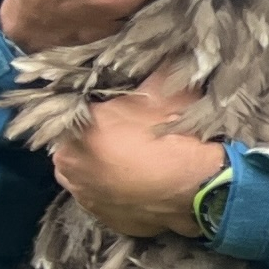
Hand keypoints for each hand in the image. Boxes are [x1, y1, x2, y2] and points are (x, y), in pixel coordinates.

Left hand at [49, 77, 223, 238]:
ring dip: (105, 167)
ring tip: (137, 163)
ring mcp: (83, 196)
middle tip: (132, 138)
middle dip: (99, 140)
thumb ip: (153, 69)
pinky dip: (119, 192)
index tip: (124, 113)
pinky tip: (142, 185)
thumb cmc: (176, 137)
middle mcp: (68, 163)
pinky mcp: (103, 219)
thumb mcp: (166, 90)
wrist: (201, 190)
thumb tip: (160, 49)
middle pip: (79, 143)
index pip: (80, 111)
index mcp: (76, 127)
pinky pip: (106, 199)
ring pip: (90, 173)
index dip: (103, 111)